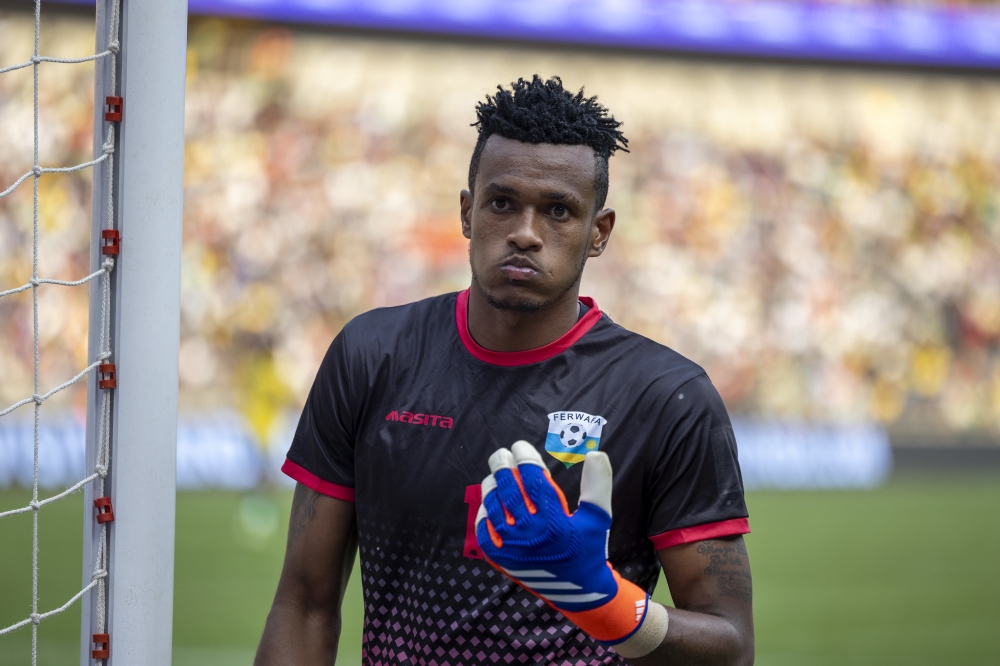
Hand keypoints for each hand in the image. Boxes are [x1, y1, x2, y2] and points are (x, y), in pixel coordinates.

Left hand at [475, 441, 665, 654]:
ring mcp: (511, 546)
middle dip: (502, 465)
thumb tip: (596, 453)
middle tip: (502, 454)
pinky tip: (490, 501)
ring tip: (497, 475)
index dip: (524, 457)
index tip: (520, 446)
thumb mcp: (599, 517)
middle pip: (508, 487)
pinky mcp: (500, 558)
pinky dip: (484, 511)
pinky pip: (483, 529)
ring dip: (492, 485)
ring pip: (493, 505)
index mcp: (553, 520)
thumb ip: (598, 484)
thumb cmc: (588, 549)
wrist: (579, 591)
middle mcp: (528, 532)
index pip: (532, 478)